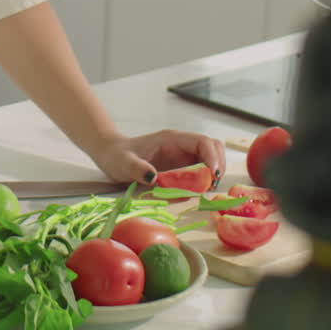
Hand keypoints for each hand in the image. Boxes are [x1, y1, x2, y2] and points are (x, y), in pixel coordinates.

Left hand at [86, 130, 225, 187]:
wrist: (112, 155)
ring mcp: (183, 155)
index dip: (212, 157)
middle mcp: (181, 145)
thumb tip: (153, 177)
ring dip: (213, 174)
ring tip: (206, 190)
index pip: (203, 142)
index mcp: (171, 139)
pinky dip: (205, 180)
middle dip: (218, 166)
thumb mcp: (123, 164)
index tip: (213, 176)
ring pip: (210, 158)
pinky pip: (201, 170)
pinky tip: (197, 191)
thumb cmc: (118, 156)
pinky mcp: (182, 166)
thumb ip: (136, 168)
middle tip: (212, 186)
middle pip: (213, 148)